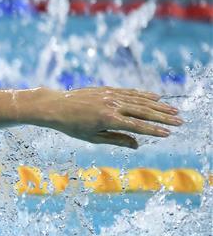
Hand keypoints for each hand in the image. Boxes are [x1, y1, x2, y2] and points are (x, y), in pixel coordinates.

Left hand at [28, 87, 182, 148]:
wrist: (56, 106)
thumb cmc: (72, 126)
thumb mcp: (93, 137)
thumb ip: (117, 140)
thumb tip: (137, 145)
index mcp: (108, 119)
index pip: (137, 126)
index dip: (154, 130)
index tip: (168, 133)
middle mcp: (112, 105)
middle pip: (143, 111)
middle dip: (163, 117)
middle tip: (179, 121)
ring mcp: (110, 95)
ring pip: (139, 100)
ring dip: (158, 105)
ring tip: (173, 110)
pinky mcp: (107, 89)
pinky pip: (129, 92)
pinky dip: (144, 95)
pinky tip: (156, 98)